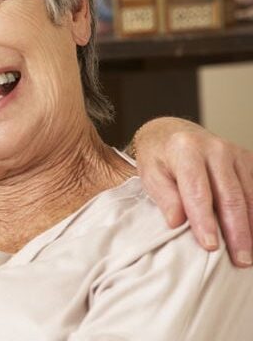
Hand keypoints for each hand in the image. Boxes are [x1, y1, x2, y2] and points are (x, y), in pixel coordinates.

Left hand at [135, 117, 252, 267]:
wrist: (172, 132)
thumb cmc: (159, 157)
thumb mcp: (150, 173)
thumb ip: (164, 196)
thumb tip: (177, 222)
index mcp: (187, 150)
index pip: (198, 192)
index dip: (205, 221)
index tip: (210, 246)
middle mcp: (216, 149)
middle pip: (231, 197)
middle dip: (237, 232)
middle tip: (240, 260)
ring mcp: (236, 154)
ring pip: (250, 196)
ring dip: (251, 227)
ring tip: (249, 255)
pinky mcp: (247, 160)